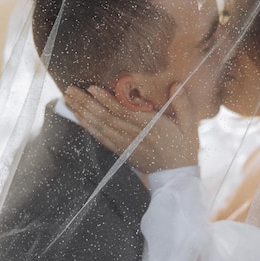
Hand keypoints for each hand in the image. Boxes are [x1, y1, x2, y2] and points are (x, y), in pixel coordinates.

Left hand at [64, 84, 198, 171]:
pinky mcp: (123, 153)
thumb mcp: (189, 126)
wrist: (177, 177)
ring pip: (101, 128)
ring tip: (69, 100)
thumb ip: (182, 103)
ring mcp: (127, 146)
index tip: (92, 89)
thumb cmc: (184, 149)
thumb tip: (175, 84)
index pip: (124, 112)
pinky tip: (80, 118)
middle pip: (107, 118)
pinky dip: (90, 128)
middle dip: (87, 104)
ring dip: (84, 114)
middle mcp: (136, 137)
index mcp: (152, 128)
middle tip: (71, 91)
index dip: (107, 101)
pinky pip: (103, 139)